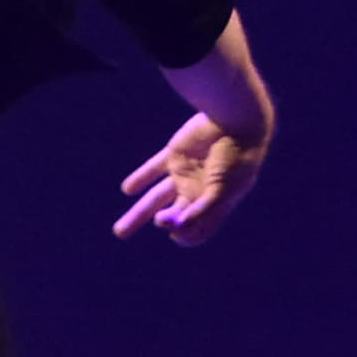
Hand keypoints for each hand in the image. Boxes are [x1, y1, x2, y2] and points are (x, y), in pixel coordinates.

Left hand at [114, 113, 267, 243]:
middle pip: (172, 217)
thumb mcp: (223, 189)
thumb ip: (201, 211)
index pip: (195, 230)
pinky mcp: (174, 155)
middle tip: (133, 229)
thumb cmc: (236, 159)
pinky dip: (140, 178)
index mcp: (214, 205)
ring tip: (119, 232)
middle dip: (159, 224)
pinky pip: (153, 169)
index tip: (174, 231)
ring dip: (138, 214)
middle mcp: (197, 193)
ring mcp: (184, 174)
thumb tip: (175, 230)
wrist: (236, 120)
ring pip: (157, 198)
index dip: (183, 235)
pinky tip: (127, 189)